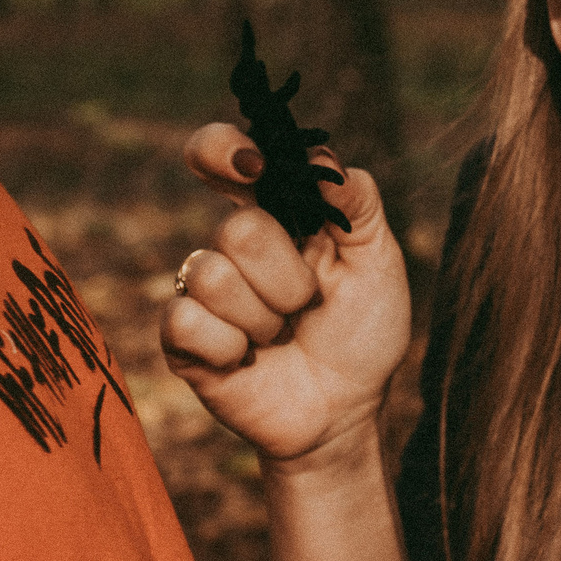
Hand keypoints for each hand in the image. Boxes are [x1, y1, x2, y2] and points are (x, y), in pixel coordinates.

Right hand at [161, 124, 411, 472]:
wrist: (345, 412)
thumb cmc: (362, 333)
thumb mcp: (378, 263)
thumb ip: (358, 204)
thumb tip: (322, 154)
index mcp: (277, 213)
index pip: (223, 155)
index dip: (222, 149)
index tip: (252, 167)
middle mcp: (232, 244)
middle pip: (237, 229)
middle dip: (287, 277)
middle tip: (306, 304)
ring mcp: (202, 290)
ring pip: (213, 275)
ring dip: (265, 317)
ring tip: (282, 336)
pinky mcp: (182, 339)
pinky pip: (187, 321)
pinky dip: (231, 347)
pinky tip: (248, 360)